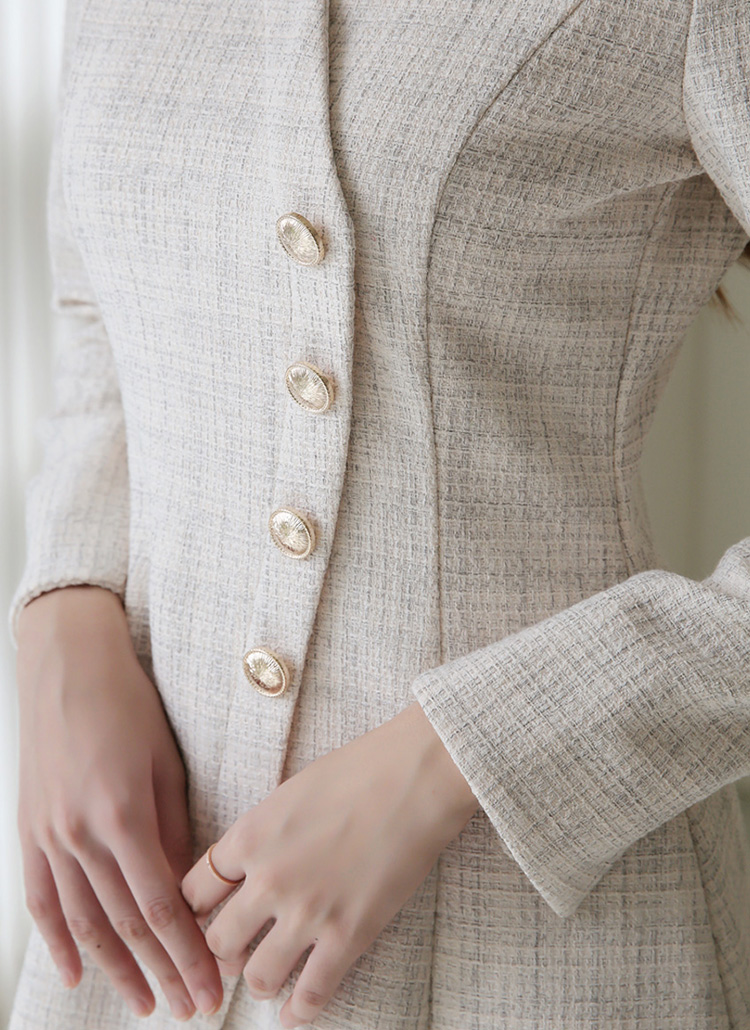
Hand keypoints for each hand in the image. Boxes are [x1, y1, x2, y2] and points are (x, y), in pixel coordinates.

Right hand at [16, 585, 222, 1020]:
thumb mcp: (165, 763)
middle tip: (187, 1008)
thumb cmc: (127, 705)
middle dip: (160, 971)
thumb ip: (173, 829)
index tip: (209, 985)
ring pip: (82, 922)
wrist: (66, 666)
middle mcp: (79, 835)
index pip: (161, 906)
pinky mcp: (29, 831)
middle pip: (124, 924)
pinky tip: (74, 973)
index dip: (186, 953)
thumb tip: (188, 884)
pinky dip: (56, 941)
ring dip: (114, 969)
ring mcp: (48, 836)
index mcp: (122, 815)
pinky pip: (40, 898)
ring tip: (141, 1003)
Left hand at [181, 699, 478, 1027]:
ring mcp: (308, 912)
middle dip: (223, 952)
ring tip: (269, 976)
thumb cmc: (357, 770)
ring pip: (258, 977)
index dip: (195, 912)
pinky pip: (312, 993)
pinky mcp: (349, 935)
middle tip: (235, 952)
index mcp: (249, 837)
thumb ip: (261, 834)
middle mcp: (269, 879)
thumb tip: (248, 865)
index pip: (193, 893)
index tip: (205, 919)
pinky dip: (299, 1011)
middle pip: (218, 942)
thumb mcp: (289, 793)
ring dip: (260, 981)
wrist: (415, 776)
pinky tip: (295, 1012)